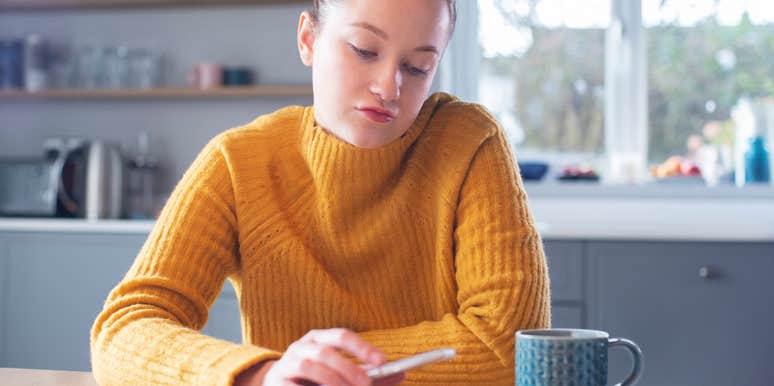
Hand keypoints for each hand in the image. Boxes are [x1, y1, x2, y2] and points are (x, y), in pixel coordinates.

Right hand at [260, 328, 403, 385]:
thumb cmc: (315, 380)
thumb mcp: (342, 375)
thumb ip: (369, 375)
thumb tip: (400, 373)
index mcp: (318, 338)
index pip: (342, 336)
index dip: (362, 347)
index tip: (382, 362)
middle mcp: (301, 346)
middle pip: (326, 352)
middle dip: (348, 368)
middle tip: (366, 384)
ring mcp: (286, 363)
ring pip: (310, 365)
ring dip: (332, 380)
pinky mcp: (276, 381)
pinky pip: (294, 385)